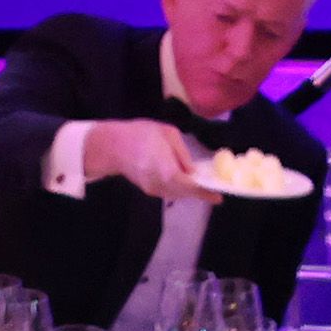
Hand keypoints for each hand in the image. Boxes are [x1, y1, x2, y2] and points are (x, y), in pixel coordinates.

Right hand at [79, 118, 210, 201]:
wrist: (111, 145)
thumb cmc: (140, 134)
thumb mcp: (167, 134)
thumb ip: (182, 154)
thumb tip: (192, 171)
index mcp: (167, 171)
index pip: (190, 187)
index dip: (205, 192)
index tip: (218, 197)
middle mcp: (161, 185)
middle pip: (185, 193)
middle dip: (199, 192)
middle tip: (213, 189)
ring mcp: (153, 190)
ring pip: (177, 194)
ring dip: (189, 191)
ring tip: (201, 185)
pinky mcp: (148, 190)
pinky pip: (168, 192)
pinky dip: (179, 188)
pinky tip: (184, 181)